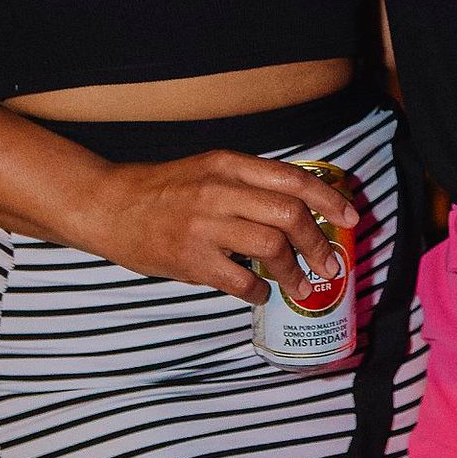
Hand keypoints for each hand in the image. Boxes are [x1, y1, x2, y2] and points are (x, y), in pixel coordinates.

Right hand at [72, 151, 357, 304]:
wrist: (107, 205)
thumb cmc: (161, 190)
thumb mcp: (208, 170)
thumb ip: (249, 184)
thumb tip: (300, 208)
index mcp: (229, 165)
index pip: (294, 179)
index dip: (329, 200)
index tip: (350, 218)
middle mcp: (220, 191)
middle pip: (290, 215)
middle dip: (319, 244)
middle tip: (330, 265)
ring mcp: (204, 225)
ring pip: (272, 248)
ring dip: (295, 273)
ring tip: (302, 287)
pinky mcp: (190, 258)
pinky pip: (241, 280)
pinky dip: (259, 290)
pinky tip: (261, 292)